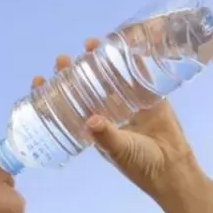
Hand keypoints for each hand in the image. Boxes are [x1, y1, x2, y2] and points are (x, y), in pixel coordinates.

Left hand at [32, 38, 202, 197]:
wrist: (173, 168)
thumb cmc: (140, 164)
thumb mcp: (119, 150)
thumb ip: (107, 136)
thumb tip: (91, 120)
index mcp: (94, 126)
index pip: (67, 106)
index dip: (53, 93)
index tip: (40, 79)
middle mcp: (107, 111)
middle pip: (85, 86)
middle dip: (73, 72)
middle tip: (63, 59)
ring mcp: (128, 102)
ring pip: (109, 77)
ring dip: (99, 61)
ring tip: (90, 44)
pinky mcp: (150, 96)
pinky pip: (139, 75)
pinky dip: (133, 60)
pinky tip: (124, 44)